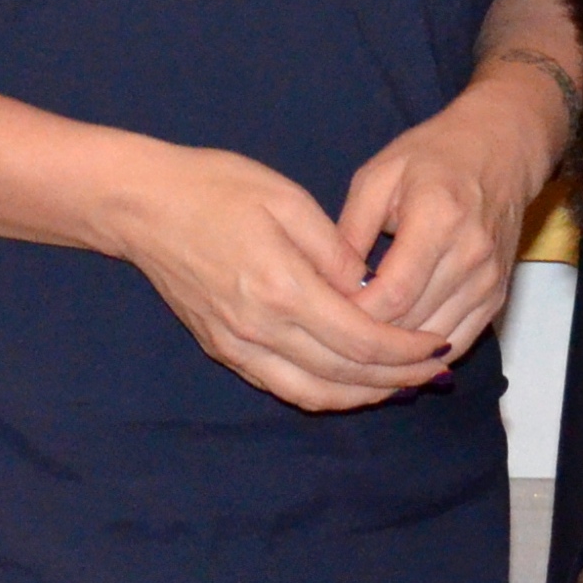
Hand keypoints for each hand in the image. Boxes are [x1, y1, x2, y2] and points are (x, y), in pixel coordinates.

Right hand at [101, 145, 453, 412]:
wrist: (145, 206)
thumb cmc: (217, 187)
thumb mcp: (285, 198)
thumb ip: (333, 249)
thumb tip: (369, 288)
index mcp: (281, 288)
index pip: (359, 340)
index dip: (405, 350)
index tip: (438, 344)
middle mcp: (260, 330)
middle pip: (343, 375)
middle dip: (396, 378)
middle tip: (433, 368)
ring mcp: (238, 347)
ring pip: (313, 393)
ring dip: (362, 395)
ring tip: (401, 382)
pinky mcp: (224, 350)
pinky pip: (283, 387)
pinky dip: (324, 392)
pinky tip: (348, 381)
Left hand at [332, 68, 556, 359]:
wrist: (500, 147)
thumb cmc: (432, 155)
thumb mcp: (378, 175)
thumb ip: (350, 229)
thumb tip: (326, 284)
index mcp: (438, 218)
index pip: (394, 293)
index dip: (356, 315)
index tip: (324, 315)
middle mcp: (470, 255)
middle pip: (413, 324)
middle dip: (370, 339)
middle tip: (333, 338)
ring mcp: (489, 280)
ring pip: (434, 342)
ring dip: (396, 353)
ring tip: (358, 350)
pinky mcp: (497, 296)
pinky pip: (458, 342)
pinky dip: (425, 354)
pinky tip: (395, 353)